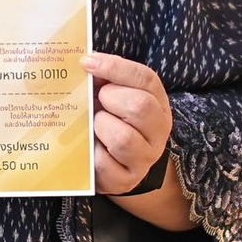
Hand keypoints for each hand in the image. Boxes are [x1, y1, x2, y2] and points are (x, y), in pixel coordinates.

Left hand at [83, 52, 172, 197]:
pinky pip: (104, 163)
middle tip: (98, 100)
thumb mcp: (113, 95)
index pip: (146, 79)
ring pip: (123, 138)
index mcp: (157, 102)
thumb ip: (103, 77)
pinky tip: (89, 147)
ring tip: (94, 124)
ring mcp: (144, 157)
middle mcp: (158, 130)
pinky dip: (91, 152)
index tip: (87, 62)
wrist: (115, 164)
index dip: (115, 68)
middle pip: (140, 106)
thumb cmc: (111, 119)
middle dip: (111, 98)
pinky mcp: (126, 180)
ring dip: (100, 126)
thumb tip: (83, 61)